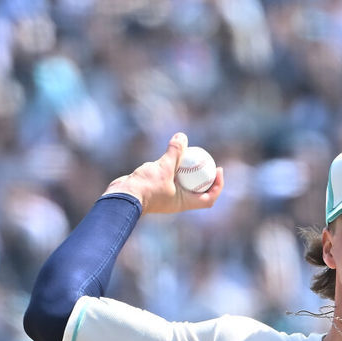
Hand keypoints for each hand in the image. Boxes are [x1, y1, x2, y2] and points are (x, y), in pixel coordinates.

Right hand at [102, 133, 223, 214]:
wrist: (123, 197)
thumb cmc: (145, 187)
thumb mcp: (163, 168)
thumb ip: (174, 153)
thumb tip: (183, 137)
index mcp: (184, 203)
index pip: (208, 199)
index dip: (217, 186)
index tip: (219, 170)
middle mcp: (178, 201)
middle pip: (199, 189)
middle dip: (206, 176)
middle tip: (207, 159)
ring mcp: (168, 195)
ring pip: (184, 182)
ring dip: (190, 170)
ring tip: (191, 153)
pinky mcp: (158, 187)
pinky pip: (172, 177)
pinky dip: (175, 167)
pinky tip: (174, 154)